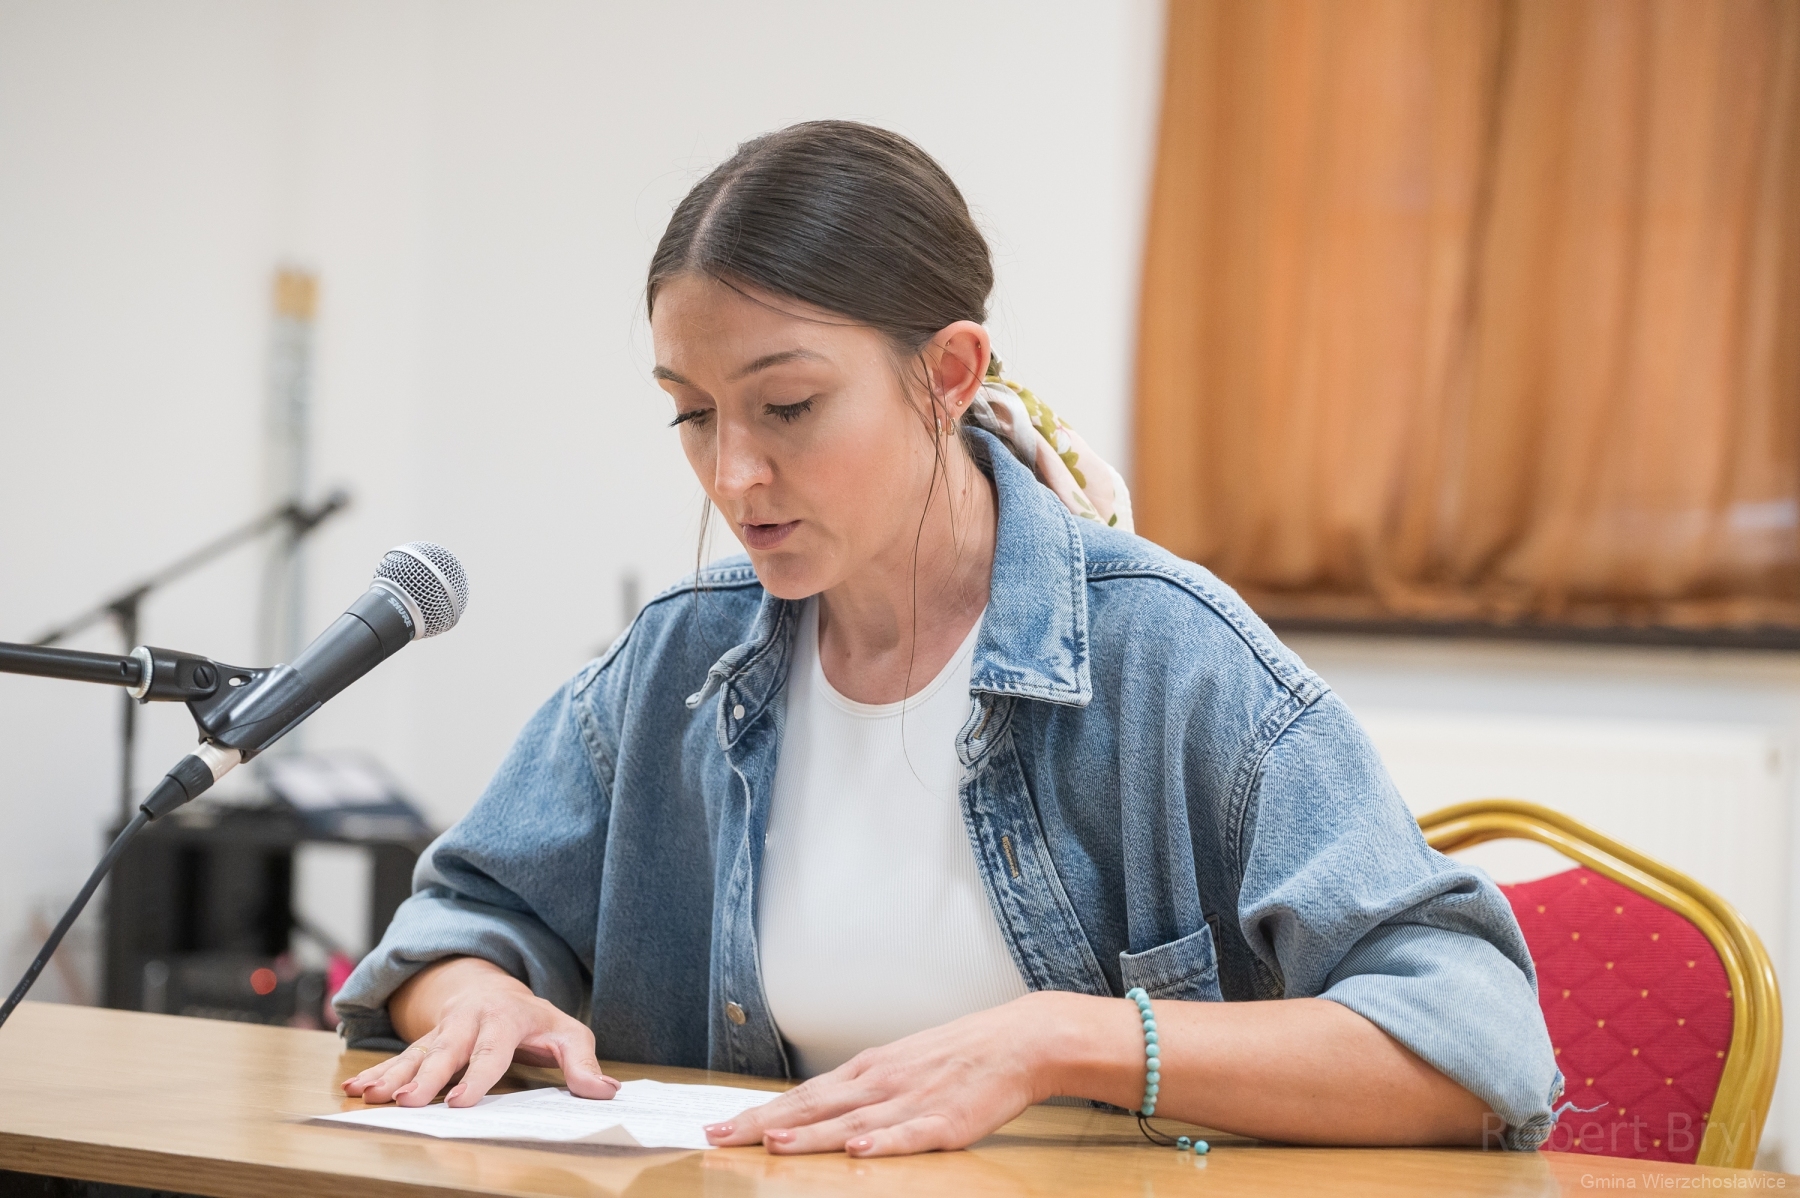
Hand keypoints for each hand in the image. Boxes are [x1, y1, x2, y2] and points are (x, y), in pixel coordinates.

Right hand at [341, 956, 619, 1107]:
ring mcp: (443, 1031)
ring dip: (391, 1075)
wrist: (497, 989)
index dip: (476, 1077)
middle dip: (424, 1077)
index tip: (460, 1102)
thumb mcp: (568, 1034)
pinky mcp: (425, 1042)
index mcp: (506, 1020)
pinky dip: (376, 1072)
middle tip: (405, 1101)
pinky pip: (398, 1057)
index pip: (492, 1051)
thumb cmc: (536, 1020)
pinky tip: (356, 1089)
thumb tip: (606, 1091)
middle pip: (445, 1051)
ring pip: (415, 1053)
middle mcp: (469, 1022)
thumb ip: (583, 1063)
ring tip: (368, 1095)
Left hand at [703, 992, 1064, 1156]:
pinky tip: (859, 1151)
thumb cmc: (954, 1057)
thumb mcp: (896, 1064)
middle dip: (764, 1126)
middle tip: (720, 1139)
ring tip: (774, 1146)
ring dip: (812, 1135)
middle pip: (813, 1108)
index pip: (801, 1095)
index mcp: (866, 1070)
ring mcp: (911, 1101)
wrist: (1014, 1042)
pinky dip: (883, 1143)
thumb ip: (855, 1089)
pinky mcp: (945, 1120)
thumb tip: (810, 1109)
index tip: (718, 1128)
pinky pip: (909, 1134)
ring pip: (851, 1122)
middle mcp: (880, 1083)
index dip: (758, 1113)